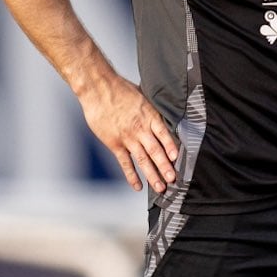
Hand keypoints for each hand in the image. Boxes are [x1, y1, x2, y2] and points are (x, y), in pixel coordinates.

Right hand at [78, 73, 180, 192]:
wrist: (98, 89)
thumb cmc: (120, 89)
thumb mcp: (143, 95)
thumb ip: (154, 108)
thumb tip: (167, 111)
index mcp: (150, 116)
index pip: (165, 135)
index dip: (172, 147)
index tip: (178, 158)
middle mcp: (141, 129)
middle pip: (156, 151)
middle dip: (166, 167)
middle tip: (174, 180)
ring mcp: (128, 138)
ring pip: (143, 160)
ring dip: (153, 175)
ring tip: (161, 188)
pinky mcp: (115, 144)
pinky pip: (125, 163)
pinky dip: (132, 175)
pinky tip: (138, 186)